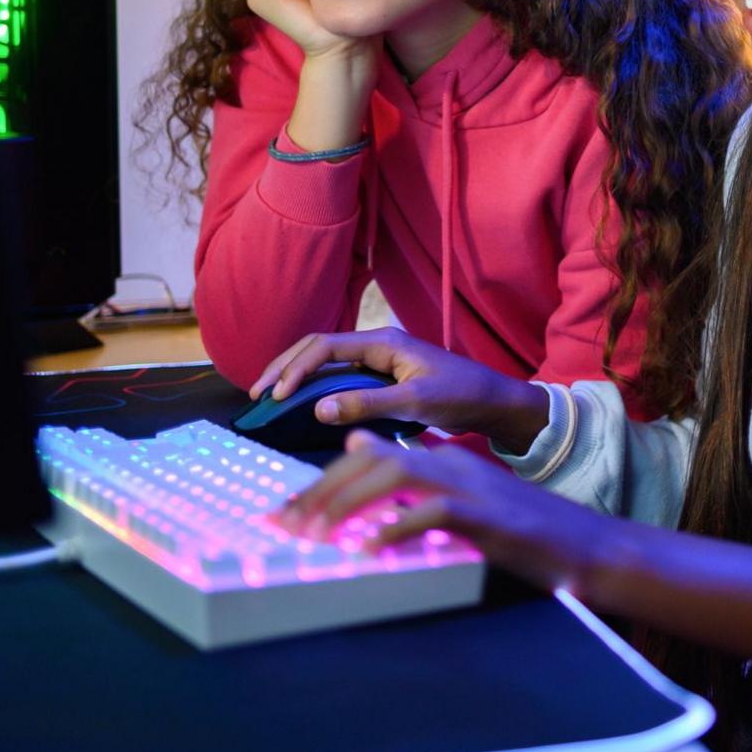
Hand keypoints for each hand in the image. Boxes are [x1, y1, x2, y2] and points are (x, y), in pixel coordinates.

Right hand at [249, 327, 549, 449]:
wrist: (495, 403)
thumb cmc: (463, 397)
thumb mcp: (415, 402)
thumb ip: (367, 404)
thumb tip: (318, 409)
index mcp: (384, 342)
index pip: (325, 346)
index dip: (295, 369)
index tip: (274, 395)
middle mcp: (378, 346)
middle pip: (319, 348)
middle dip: (285, 367)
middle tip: (256, 392)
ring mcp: (380, 362)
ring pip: (327, 363)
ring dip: (297, 377)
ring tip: (269, 397)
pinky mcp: (384, 378)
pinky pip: (341, 378)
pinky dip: (317, 388)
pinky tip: (303, 405)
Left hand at [281, 431, 626, 593]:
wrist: (583, 545)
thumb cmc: (519, 530)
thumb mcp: (460, 499)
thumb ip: (413, 477)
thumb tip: (359, 449)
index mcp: (442, 458)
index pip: (370, 457)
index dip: (323, 481)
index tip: (287, 511)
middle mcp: (450, 462)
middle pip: (373, 462)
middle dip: (322, 491)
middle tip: (285, 524)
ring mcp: (469, 486)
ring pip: (394, 478)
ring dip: (347, 506)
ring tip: (313, 535)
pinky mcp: (485, 515)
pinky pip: (430, 514)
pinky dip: (395, 531)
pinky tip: (368, 553)